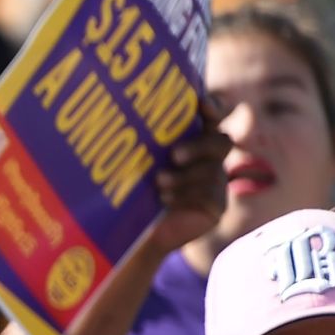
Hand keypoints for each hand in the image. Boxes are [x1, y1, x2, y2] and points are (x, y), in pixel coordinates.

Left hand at [138, 116, 232, 258]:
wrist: (129, 230)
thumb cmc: (128, 187)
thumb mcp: (133, 159)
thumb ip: (138, 137)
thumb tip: (112, 108)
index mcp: (192, 137)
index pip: (213, 114)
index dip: (214, 106)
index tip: (202, 104)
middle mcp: (208, 157)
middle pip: (222, 141)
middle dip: (200, 146)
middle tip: (175, 155)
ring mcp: (215, 182)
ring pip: (214, 170)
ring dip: (185, 176)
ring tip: (159, 181)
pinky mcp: (215, 206)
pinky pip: (212, 194)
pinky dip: (186, 194)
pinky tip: (165, 198)